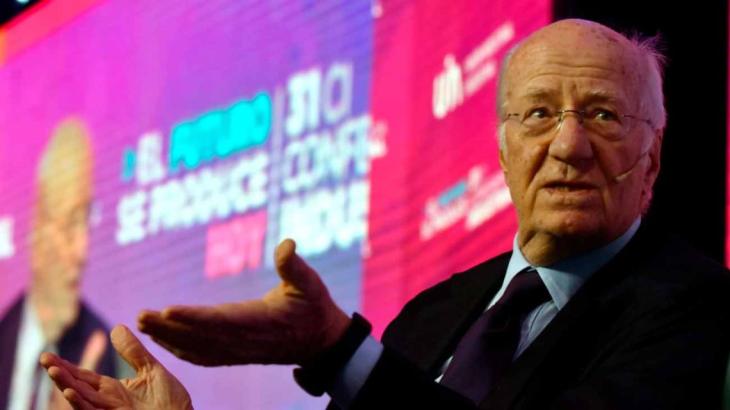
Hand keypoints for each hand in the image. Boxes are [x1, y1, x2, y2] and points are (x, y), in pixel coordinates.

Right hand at [41, 325, 192, 409]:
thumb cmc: (170, 402)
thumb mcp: (151, 370)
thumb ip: (133, 352)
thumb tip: (116, 327)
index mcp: (112, 390)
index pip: (83, 377)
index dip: (66, 367)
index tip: (48, 355)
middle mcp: (106, 402)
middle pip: (77, 387)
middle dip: (60, 374)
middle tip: (43, 358)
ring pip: (81, 400)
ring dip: (66, 386)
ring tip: (53, 371)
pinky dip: (81, 404)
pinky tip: (70, 392)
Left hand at [138, 239, 350, 365]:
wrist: (319, 341)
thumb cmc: (313, 307)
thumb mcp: (309, 283)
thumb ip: (294, 265)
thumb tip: (286, 243)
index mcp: (260, 322)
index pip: (221, 321)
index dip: (194, 317)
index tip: (169, 310)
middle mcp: (244, 341)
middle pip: (200, 336)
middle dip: (168, 327)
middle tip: (140, 316)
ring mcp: (238, 351)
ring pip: (196, 347)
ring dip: (166, 337)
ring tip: (141, 323)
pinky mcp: (234, 354)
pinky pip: (201, 355)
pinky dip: (178, 349)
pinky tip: (160, 340)